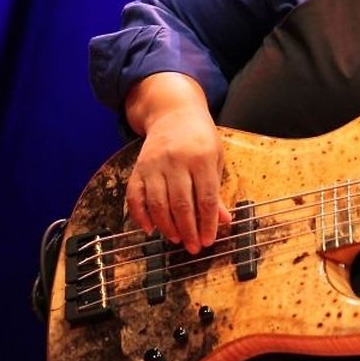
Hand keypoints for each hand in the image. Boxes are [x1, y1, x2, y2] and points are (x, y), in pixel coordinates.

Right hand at [125, 73, 231, 253]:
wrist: (173, 112)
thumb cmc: (200, 138)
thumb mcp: (215, 158)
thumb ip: (217, 189)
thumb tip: (224, 220)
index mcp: (201, 158)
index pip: (206, 198)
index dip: (207, 223)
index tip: (209, 240)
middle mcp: (176, 161)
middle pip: (182, 204)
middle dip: (188, 230)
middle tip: (193, 247)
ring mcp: (154, 165)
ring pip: (158, 203)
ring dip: (167, 227)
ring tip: (176, 240)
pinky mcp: (138, 168)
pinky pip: (135, 196)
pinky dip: (140, 216)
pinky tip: (150, 230)